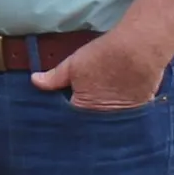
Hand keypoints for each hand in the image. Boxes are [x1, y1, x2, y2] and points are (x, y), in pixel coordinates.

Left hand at [32, 28, 173, 111]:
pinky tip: (118, 106)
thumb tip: (34, 81)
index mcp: (83, 109)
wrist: (139, 50)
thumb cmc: (103, 56)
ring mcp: (122, 117)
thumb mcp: (73, 64)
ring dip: (103, 119)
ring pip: (108, 124)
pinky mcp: (138, 112)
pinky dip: (121, 115)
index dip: (64, 116)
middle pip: (89, 124)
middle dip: (83, 121)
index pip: (68, 120)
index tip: (61, 112)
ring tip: (100, 108)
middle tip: (81, 110)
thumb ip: (54, 77)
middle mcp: (102, 119)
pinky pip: (126, 119)